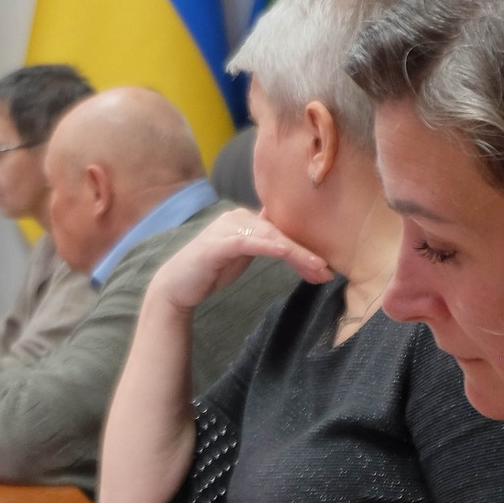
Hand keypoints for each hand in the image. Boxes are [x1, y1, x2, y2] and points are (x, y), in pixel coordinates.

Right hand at [144, 208, 331, 316]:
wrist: (176, 286)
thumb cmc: (210, 271)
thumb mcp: (243, 255)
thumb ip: (263, 246)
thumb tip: (291, 247)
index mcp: (245, 219)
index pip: (282, 231)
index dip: (305, 248)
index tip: (325, 268)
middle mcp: (237, 217)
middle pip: (280, 233)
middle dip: (306, 253)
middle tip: (327, 271)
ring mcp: (227, 228)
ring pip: (270, 237)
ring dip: (297, 253)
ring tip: (318, 268)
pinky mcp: (218, 243)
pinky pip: (250, 242)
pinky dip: (271, 248)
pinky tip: (287, 254)